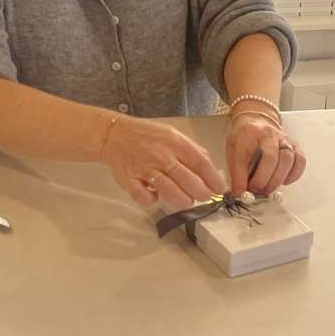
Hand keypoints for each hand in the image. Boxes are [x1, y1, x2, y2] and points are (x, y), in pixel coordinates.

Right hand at [102, 116, 226, 208]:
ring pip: (170, 192)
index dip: (213, 179)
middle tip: (204, 196)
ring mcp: (145, 169)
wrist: (114, 134)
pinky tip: (155, 197)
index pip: (201, 163)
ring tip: (186, 200)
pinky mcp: (130, 180)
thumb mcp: (172, 134)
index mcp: (175, 142)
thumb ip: (191, 149)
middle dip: (202, 193)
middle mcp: (161, 156)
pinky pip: (145, 198)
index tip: (219, 189)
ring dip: (182, 200)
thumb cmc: (146, 135)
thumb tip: (210, 167)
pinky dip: (152, 201)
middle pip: (189, 181)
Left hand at [225, 113, 305, 196]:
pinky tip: (284, 181)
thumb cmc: (244, 137)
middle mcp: (267, 134)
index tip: (239, 192)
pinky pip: (300, 160)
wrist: (257, 120)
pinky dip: (293, 174)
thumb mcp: (232, 148)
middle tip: (256, 191)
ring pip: (287, 159)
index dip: (241, 177)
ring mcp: (283, 138)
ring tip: (268, 189)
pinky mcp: (294, 144)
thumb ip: (235, 169)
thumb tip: (239, 192)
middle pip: (270, 157)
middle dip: (262, 179)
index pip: (244, 156)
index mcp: (248, 133)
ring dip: (277, 179)